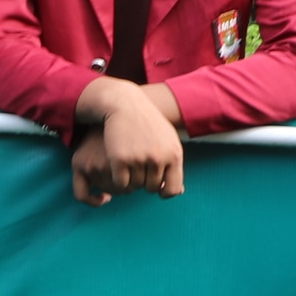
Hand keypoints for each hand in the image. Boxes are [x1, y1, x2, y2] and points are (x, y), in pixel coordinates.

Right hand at [68, 76, 185, 204]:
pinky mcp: (120, 159)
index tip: (156, 186)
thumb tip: (178, 192)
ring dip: (130, 178)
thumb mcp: (167, 139)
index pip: (172, 189)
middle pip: (151, 188)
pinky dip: (118, 178)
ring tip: (127, 162)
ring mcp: (139, 159)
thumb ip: (173, 164)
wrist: (124, 104)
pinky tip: (117, 166)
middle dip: (143, 181)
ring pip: (135, 186)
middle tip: (136, 166)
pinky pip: (120, 182)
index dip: (163, 191)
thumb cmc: (147, 123)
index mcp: (174, 154)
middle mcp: (158, 158)